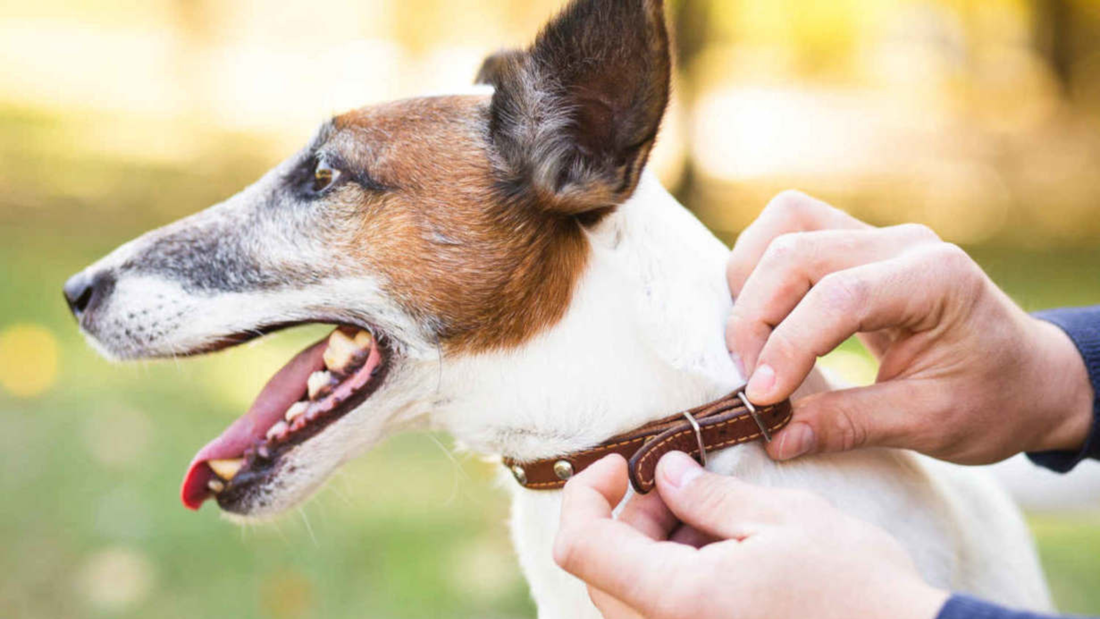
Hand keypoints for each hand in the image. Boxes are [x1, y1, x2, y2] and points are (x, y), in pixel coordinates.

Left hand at [553, 452, 948, 618]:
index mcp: (680, 601)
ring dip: (656, 548)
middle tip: (681, 487)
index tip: (620, 465)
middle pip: (602, 571)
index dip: (585, 495)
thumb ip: (709, 495)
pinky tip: (728, 556)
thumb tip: (664, 473)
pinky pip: (664, 614)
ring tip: (718, 521)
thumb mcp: (784, 520)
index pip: (580, 547)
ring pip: (630, 595)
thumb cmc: (858, 591)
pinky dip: (679, 576)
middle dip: (630, 518)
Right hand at [725, 191, 1093, 463]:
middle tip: (751, 382)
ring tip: (753, 348)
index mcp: (937, 278)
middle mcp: (902, 242)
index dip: (788, 345)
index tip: (762, 399)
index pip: (839, 296)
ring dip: (751, 284)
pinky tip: (765, 323)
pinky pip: (789, 231)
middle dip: (756, 318)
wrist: (1029, 375)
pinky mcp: (855, 242)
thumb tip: (775, 437)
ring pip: (784, 225)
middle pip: (796, 251)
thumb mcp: (932, 425)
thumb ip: (851, 425)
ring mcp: (877, 234)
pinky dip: (760, 272)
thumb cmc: (994, 400)